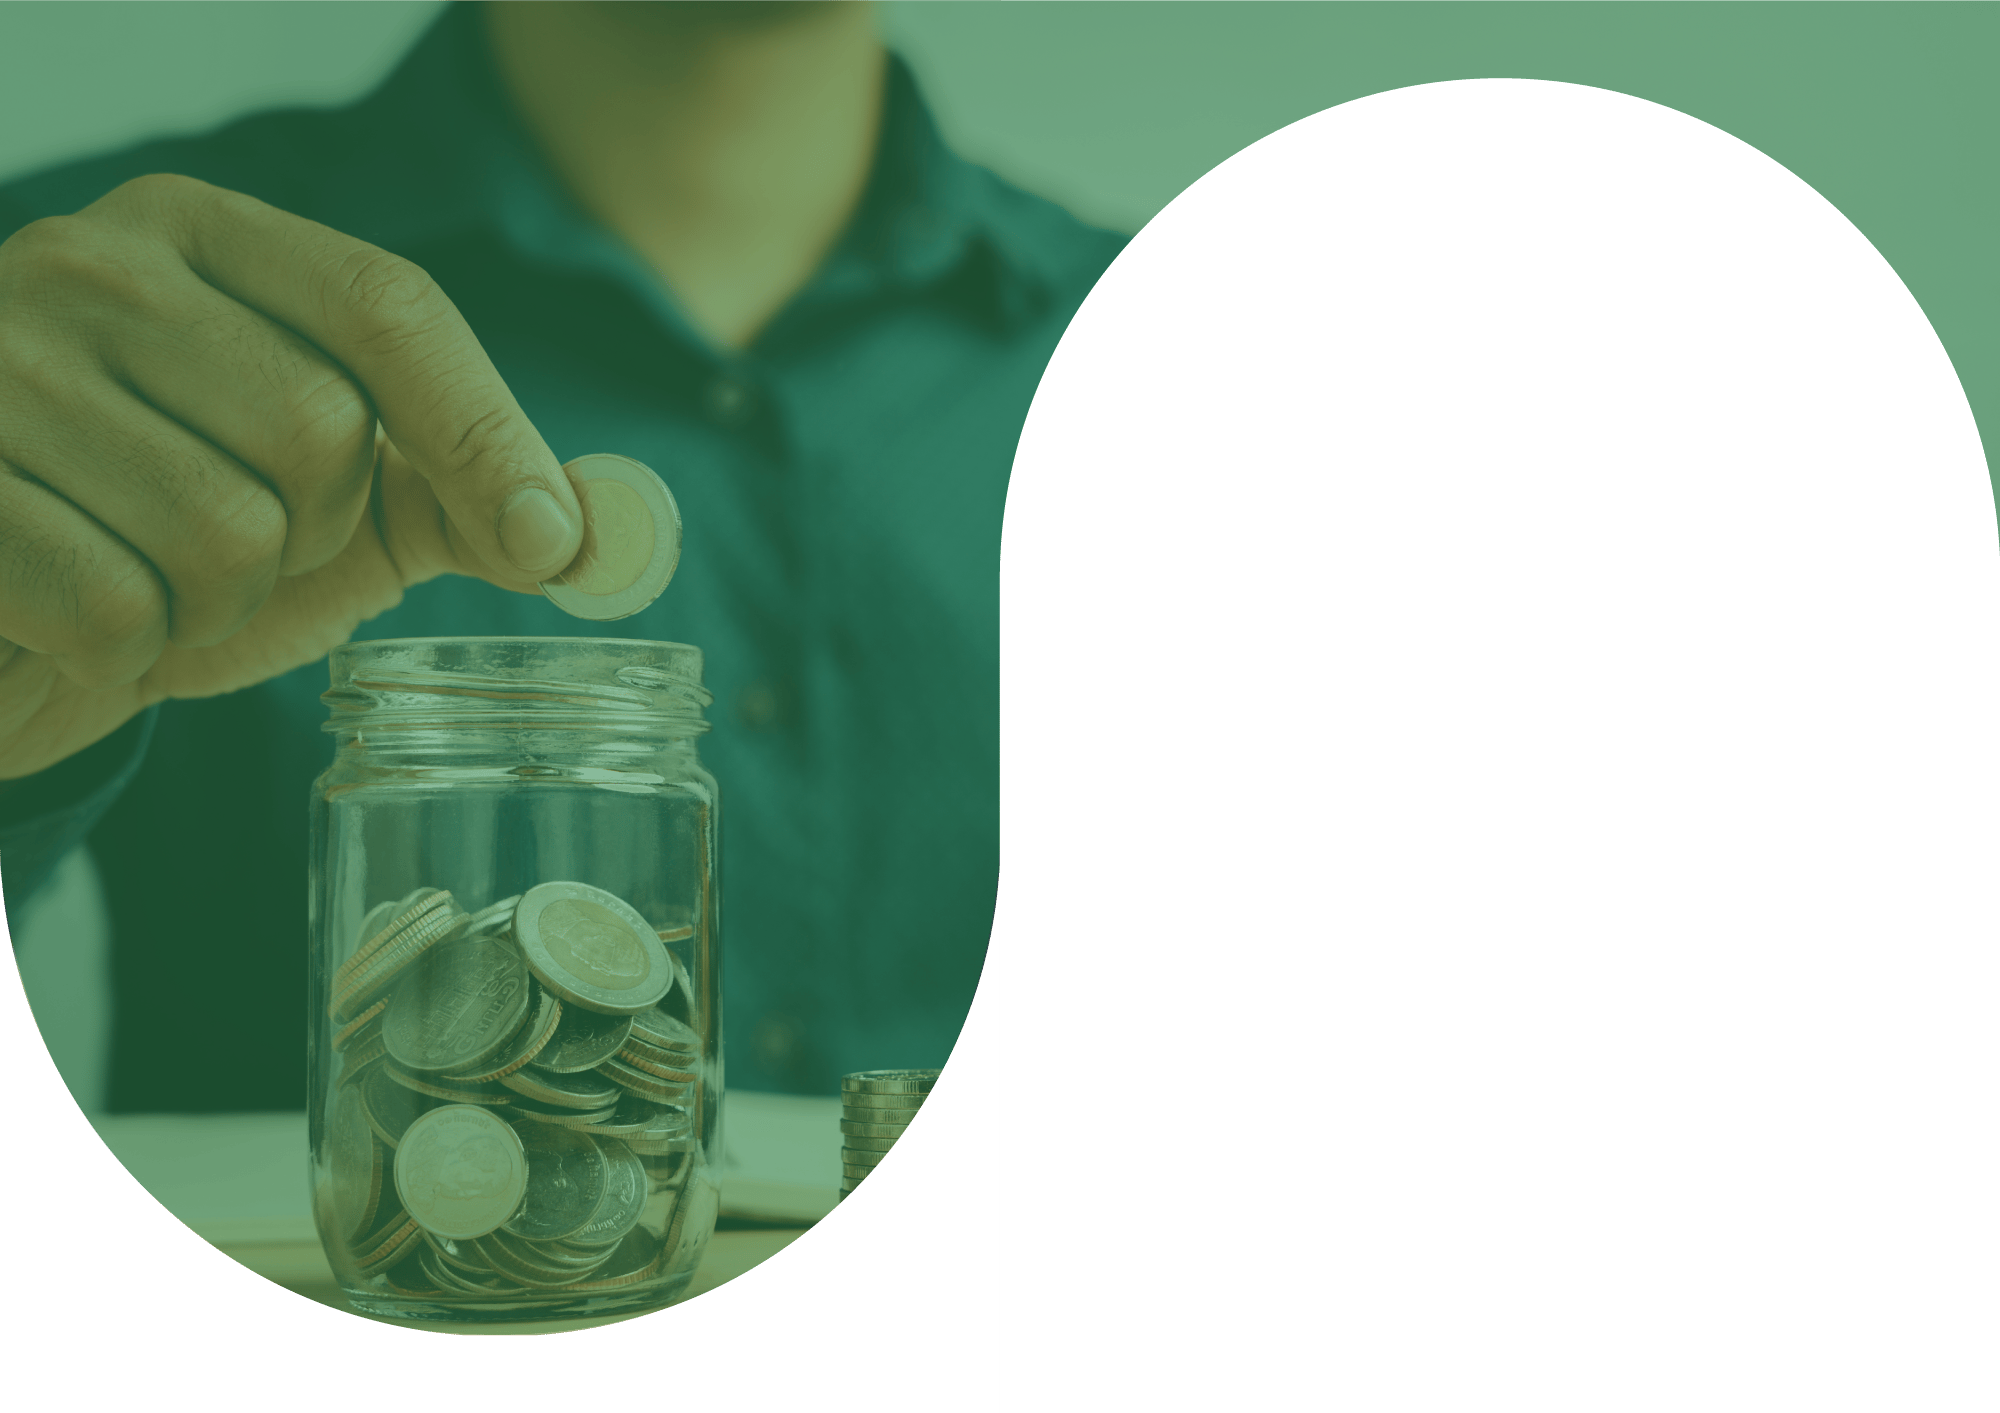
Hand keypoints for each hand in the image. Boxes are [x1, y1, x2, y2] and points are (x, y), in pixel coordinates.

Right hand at [0, 173, 585, 778]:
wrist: (4, 616)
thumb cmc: (167, 539)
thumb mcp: (326, 503)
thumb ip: (450, 492)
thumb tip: (589, 530)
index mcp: (203, 237)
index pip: (389, 307)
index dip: (486, 432)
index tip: (550, 541)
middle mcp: (93, 266)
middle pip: (321, 426)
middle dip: (312, 534)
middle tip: (240, 546)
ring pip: (224, 529)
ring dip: (215, 603)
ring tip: (151, 578)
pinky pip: (112, 602)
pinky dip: (123, 647)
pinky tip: (81, 620)